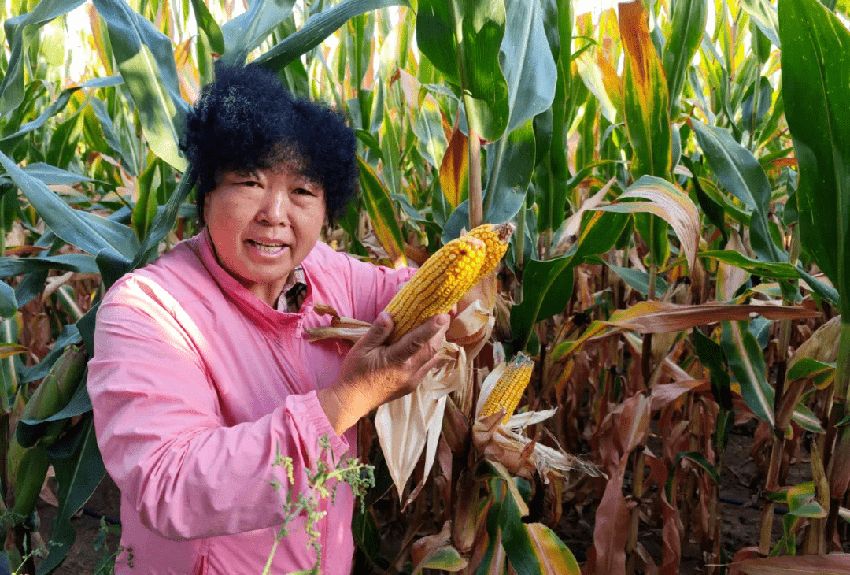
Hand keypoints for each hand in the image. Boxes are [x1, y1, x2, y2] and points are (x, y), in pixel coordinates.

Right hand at [318, 312, 449, 434]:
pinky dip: (431, 355)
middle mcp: (409, 371)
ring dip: (437, 343)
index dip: (431, 328)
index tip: (443, 316)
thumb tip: (389, 315)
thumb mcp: (361, 348)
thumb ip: (377, 332)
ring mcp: (413, 381)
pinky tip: (428, 346)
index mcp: (396, 360)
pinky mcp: (412, 386)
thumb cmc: (354, 372)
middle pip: (431, 349)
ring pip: (432, 359)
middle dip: (440, 331)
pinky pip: (427, 367)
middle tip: (444, 315)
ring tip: (439, 328)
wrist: (353, 401)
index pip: (417, 341)